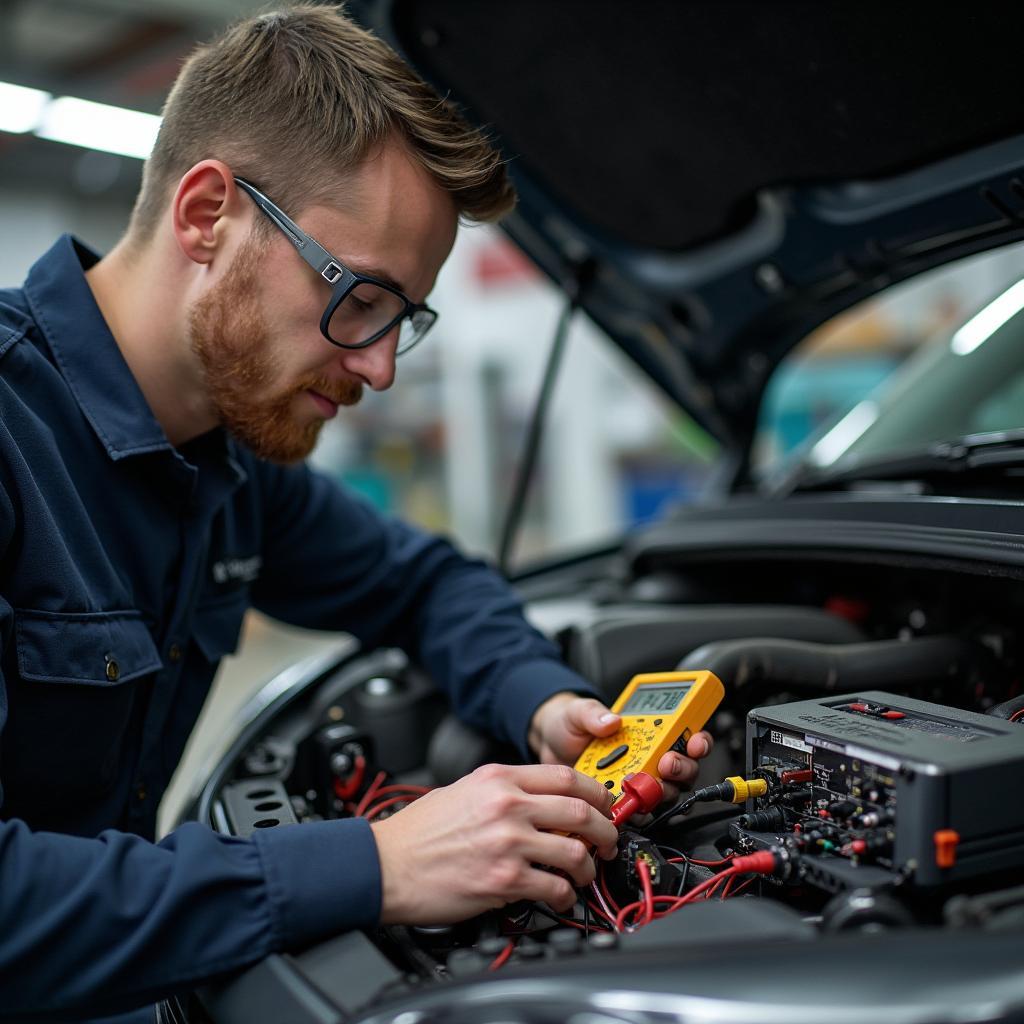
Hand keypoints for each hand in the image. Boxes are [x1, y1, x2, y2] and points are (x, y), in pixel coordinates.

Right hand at [370, 763, 618, 924]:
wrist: (385, 865)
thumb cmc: (416, 832)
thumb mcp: (462, 790)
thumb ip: (502, 790)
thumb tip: (537, 800)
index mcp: (497, 779)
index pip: (565, 775)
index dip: (595, 791)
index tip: (603, 803)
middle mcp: (507, 806)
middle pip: (579, 810)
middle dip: (604, 828)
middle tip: (607, 839)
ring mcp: (507, 842)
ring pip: (574, 851)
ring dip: (588, 866)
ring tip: (585, 873)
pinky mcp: (504, 880)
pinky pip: (554, 888)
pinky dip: (566, 896)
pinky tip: (561, 896)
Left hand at [528, 692, 714, 803]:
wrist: (548, 746)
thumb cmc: (570, 725)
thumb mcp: (580, 712)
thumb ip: (594, 714)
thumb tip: (610, 719)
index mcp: (648, 732)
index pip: (686, 737)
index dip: (698, 741)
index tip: (694, 741)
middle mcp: (648, 759)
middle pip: (682, 772)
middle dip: (680, 769)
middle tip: (665, 764)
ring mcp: (636, 782)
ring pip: (663, 795)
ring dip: (658, 792)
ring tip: (639, 785)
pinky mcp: (620, 803)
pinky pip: (636, 813)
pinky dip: (632, 812)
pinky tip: (620, 804)